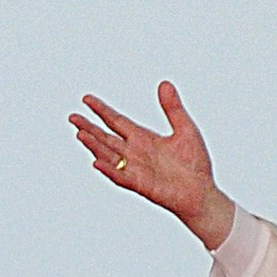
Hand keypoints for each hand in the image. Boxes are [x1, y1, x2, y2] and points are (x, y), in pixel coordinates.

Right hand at [71, 81, 235, 250]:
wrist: (202, 193)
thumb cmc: (194, 164)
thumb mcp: (186, 130)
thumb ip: (173, 108)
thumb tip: (165, 84)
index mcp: (143, 138)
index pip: (117, 121)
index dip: (102, 110)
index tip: (87, 99)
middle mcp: (135, 153)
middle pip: (106, 138)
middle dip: (89, 127)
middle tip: (73, 117)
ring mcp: (136, 169)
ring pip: (109, 156)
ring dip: (95, 146)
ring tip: (81, 134)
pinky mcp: (141, 185)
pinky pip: (121, 177)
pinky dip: (109, 170)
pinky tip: (97, 162)